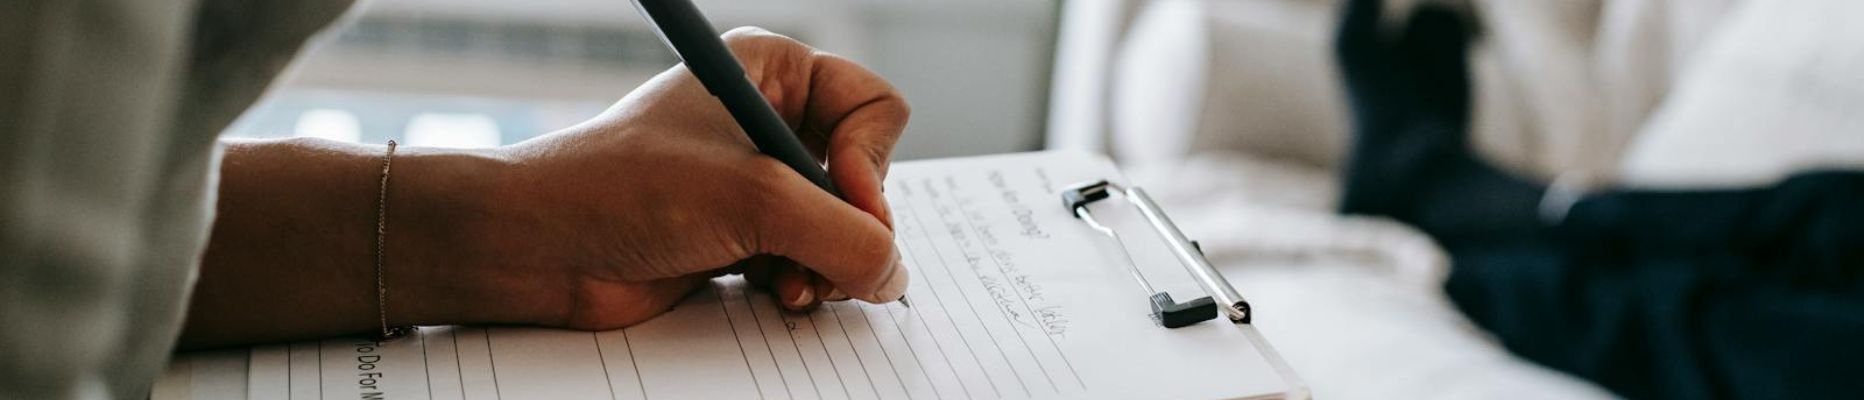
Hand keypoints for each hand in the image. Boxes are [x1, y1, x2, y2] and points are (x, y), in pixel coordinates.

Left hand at [465, 27, 911, 329]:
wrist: (539, 248)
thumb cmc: (623, 189)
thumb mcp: (754, 199)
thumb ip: (845, 236)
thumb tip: (894, 275)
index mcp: (774, 72)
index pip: (877, 109)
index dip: (873, 162)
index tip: (847, 202)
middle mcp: (770, 120)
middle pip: (867, 176)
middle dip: (850, 227)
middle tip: (823, 257)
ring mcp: (756, 182)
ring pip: (842, 228)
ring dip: (826, 264)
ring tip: (792, 283)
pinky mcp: (742, 235)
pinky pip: (810, 260)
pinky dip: (803, 283)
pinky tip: (774, 293)